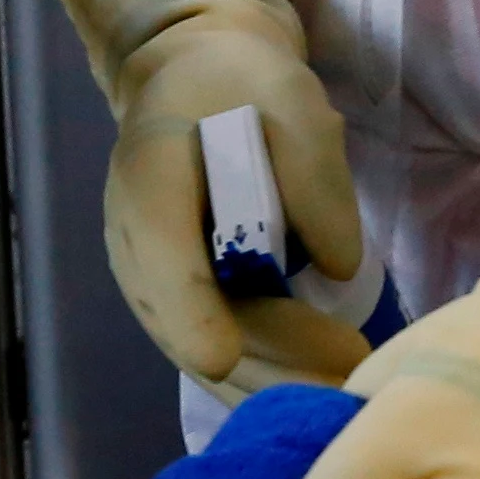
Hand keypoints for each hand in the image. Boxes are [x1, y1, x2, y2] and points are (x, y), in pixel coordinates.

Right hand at [101, 0, 372, 385]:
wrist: (190, 82)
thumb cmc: (240, 84)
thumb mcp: (290, 96)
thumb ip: (312, 172)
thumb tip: (340, 268)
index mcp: (150, 178)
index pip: (164, 256)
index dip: (190, 312)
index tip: (220, 359)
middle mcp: (133, 241)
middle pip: (188, 321)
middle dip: (265, 358)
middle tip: (345, 378)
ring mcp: (147, 278)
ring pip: (196, 349)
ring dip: (267, 381)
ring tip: (342, 396)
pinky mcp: (172, 299)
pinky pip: (208, 347)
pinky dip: (258, 378)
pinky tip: (314, 392)